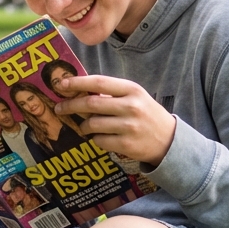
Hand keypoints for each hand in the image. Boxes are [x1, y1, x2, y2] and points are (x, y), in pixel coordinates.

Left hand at [52, 75, 175, 166]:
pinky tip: (101, 137)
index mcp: (132, 89)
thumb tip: (78, 90)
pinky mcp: (126, 144)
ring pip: (92, 124)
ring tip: (86, 126)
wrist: (169, 140)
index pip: (98, 82)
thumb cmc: (146, 114)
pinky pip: (99, 140)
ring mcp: (129, 126)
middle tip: (59, 108)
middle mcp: (131, 106)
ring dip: (84, 125)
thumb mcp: (135, 96)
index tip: (61, 84)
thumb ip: (111, 92)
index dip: (77, 83)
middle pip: (91, 104)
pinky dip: (96, 139)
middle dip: (70, 105)